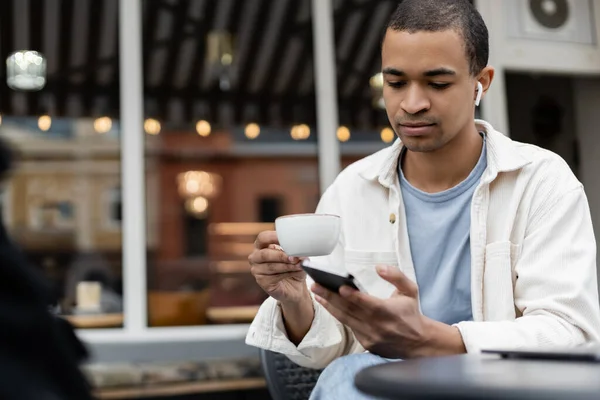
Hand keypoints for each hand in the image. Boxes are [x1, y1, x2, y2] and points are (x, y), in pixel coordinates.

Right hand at [248, 231, 309, 304]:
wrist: (294, 287)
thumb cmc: (293, 267)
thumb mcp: (296, 256)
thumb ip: (296, 252)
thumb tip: (300, 251)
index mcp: (262, 245)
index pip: (263, 238)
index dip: (274, 237)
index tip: (287, 239)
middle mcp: (256, 257)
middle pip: (265, 254)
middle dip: (281, 255)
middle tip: (294, 258)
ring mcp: (257, 270)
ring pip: (270, 266)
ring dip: (287, 266)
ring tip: (299, 266)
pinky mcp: (261, 281)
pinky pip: (273, 277)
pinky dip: (287, 274)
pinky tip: (295, 273)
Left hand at [311, 265, 464, 358]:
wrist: (418, 343)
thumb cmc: (411, 313)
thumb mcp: (410, 290)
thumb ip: (396, 276)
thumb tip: (379, 267)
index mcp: (388, 312)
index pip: (367, 303)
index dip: (353, 296)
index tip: (340, 287)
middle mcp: (377, 326)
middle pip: (350, 310)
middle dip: (330, 297)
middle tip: (315, 285)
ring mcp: (370, 336)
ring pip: (345, 319)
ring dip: (329, 306)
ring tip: (317, 294)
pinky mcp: (365, 343)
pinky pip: (349, 327)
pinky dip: (338, 315)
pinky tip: (328, 305)